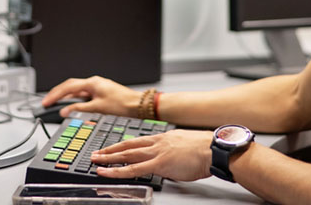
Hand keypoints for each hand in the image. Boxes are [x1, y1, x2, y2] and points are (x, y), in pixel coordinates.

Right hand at [41, 76, 142, 117]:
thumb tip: (65, 111)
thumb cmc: (122, 104)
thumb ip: (79, 109)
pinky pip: (84, 94)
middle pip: (70, 86)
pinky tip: (71, 105)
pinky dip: (75, 99)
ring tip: (55, 104)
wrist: (138, 105)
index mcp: (92, 83)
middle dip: (57, 94)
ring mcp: (97, 86)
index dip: (55, 95)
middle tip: (47, 102)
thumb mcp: (98, 108)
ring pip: (77, 90)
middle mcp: (94, 82)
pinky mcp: (100, 92)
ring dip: (66, 96)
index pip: (68, 87)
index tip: (46, 102)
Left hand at [90, 129, 212, 181]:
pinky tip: (107, 172)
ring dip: (109, 158)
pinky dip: (118, 170)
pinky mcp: (158, 164)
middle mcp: (157, 142)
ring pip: (126, 154)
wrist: (214, 149)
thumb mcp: (184, 147)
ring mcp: (156, 152)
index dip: (124, 144)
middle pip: (128, 145)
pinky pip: (133, 169)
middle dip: (110, 150)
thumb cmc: (206, 150)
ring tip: (96, 161)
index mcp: (164, 138)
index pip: (138, 140)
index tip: (114, 147)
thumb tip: (169, 162)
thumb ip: (172, 153)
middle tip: (97, 152)